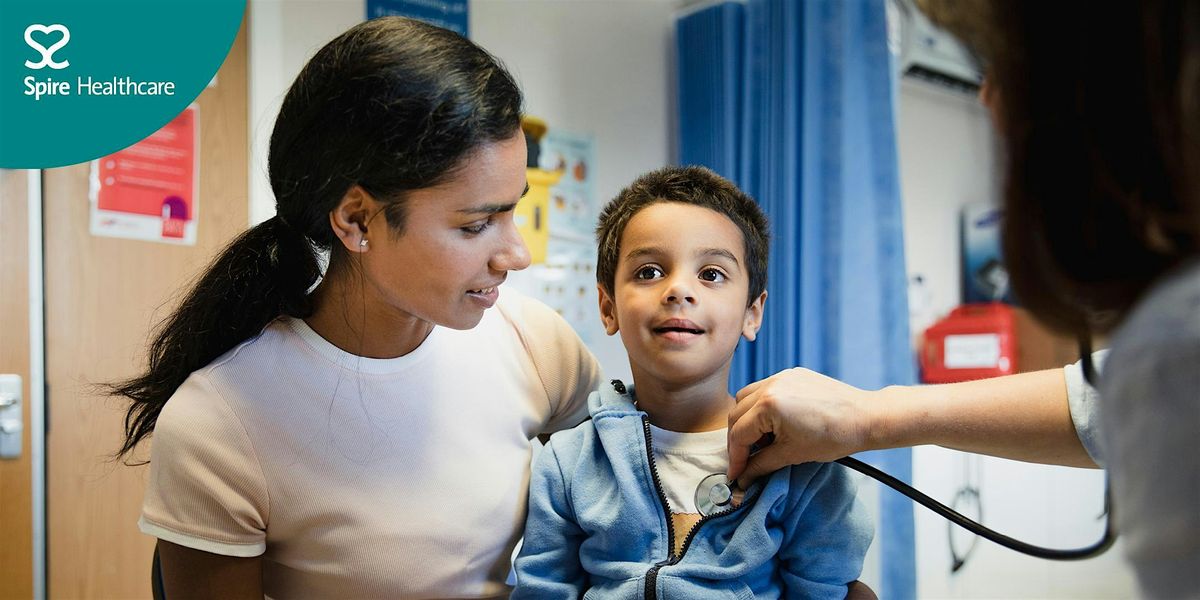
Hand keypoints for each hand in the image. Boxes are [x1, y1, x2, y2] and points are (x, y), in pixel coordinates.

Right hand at [727, 368, 875, 486]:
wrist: (866, 418)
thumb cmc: (835, 436)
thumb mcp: (793, 454)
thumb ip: (762, 465)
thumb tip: (744, 477)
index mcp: (769, 404)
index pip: (739, 434)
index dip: (736, 458)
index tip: (736, 475)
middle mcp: (771, 385)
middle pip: (737, 414)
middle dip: (738, 440)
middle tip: (745, 462)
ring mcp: (782, 376)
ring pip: (747, 398)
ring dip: (747, 420)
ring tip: (761, 441)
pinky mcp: (793, 375)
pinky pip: (765, 389)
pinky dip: (762, 407)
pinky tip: (775, 424)